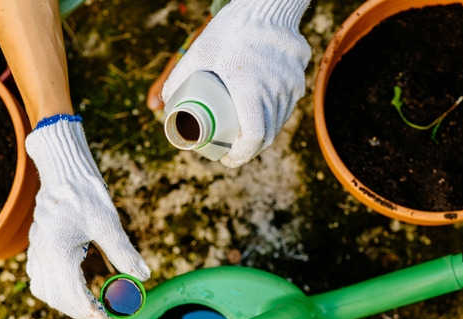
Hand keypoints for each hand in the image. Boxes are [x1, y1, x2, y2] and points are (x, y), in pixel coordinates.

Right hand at [24, 115, 149, 318]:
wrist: (63, 167)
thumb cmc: (86, 192)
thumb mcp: (109, 223)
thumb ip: (124, 253)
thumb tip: (144, 276)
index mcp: (58, 253)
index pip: (73, 297)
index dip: (93, 313)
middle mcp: (43, 254)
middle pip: (57, 298)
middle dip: (80, 311)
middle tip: (104, 315)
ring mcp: (37, 248)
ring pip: (43, 289)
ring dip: (65, 302)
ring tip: (89, 305)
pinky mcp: (38, 242)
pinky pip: (39, 275)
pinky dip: (53, 288)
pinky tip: (71, 286)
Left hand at [161, 0, 311, 167]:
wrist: (266, 6)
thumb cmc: (231, 29)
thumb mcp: (200, 51)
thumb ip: (179, 76)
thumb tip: (164, 103)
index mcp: (252, 92)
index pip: (252, 139)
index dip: (240, 156)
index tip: (227, 159)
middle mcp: (275, 93)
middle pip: (266, 136)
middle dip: (248, 150)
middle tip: (231, 151)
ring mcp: (291, 87)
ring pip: (278, 123)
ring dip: (262, 134)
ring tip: (244, 135)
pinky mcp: (298, 80)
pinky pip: (287, 107)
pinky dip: (274, 116)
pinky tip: (261, 115)